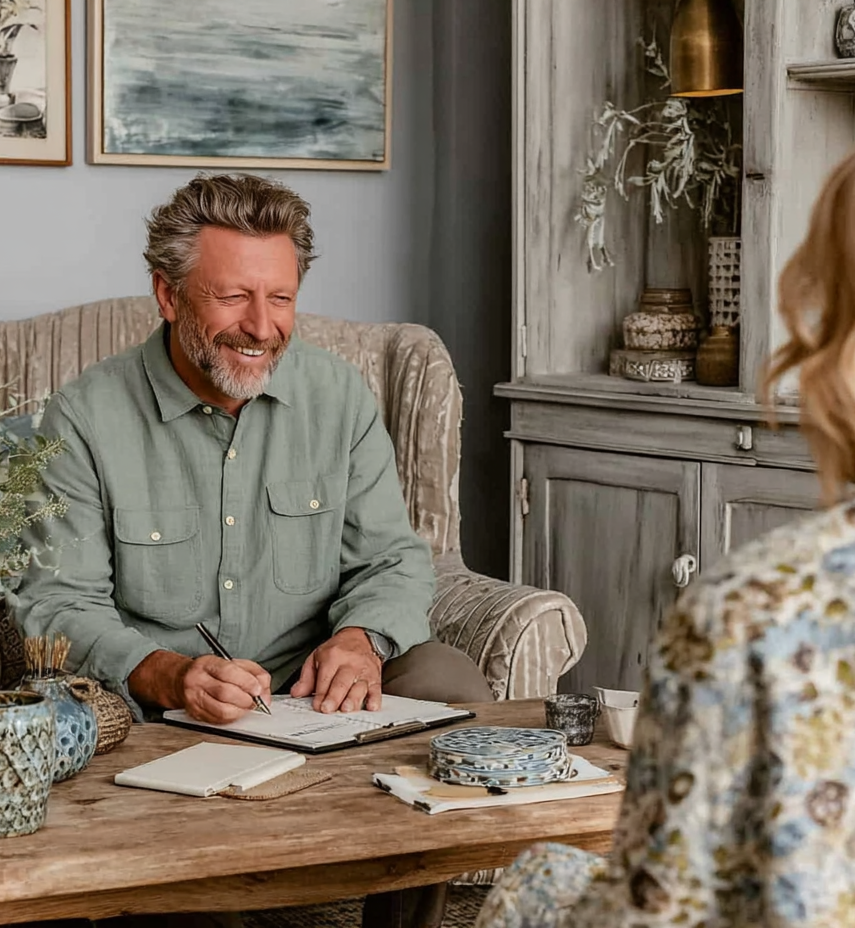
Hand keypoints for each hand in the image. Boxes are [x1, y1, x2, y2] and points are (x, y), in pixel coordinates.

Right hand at [128, 650, 270, 723]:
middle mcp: (197, 681)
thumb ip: (253, 672)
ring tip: (247, 706)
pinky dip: (232, 718)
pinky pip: (217, 720)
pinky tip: (236, 712)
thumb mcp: (233, 662)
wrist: (181, 680)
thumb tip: (264, 688)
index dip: (246, 681)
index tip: (257, 688)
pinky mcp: (194, 714)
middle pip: (224, 693)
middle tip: (256, 700)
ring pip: (221, 710)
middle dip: (245, 699)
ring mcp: (194, 699)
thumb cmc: (210, 671)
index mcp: (207, 664)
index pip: (228, 672)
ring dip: (240, 711)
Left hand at [290, 627, 381, 712]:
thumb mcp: (317, 657)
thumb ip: (306, 677)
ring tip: (346, 709)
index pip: (325, 678)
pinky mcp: (375, 678)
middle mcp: (349, 664)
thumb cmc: (338, 650)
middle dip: (334, 697)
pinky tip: (371, 706)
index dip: (320, 694)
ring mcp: (364, 671)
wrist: (360, 637)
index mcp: (332, 657)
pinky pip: (376, 689)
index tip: (317, 706)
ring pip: (359, 687)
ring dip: (353, 699)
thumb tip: (297, 693)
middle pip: (342, 682)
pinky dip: (375, 699)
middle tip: (328, 709)